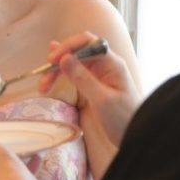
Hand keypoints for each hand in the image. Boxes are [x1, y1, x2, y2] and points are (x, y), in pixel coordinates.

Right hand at [39, 31, 141, 147]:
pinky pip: (76, 73)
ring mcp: (100, 73)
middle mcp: (106, 64)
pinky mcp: (95, 84)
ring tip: (43, 85)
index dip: (68, 47)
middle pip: (78, 51)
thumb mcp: (101, 100)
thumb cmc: (122, 119)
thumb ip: (83, 78)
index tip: (52, 60)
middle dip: (60, 59)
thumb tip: (64, 58)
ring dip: (58, 70)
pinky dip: (63, 76)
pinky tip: (51, 74)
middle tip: (44, 74)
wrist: (135, 136)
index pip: (87, 42)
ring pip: (74, 62)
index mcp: (111, 63)